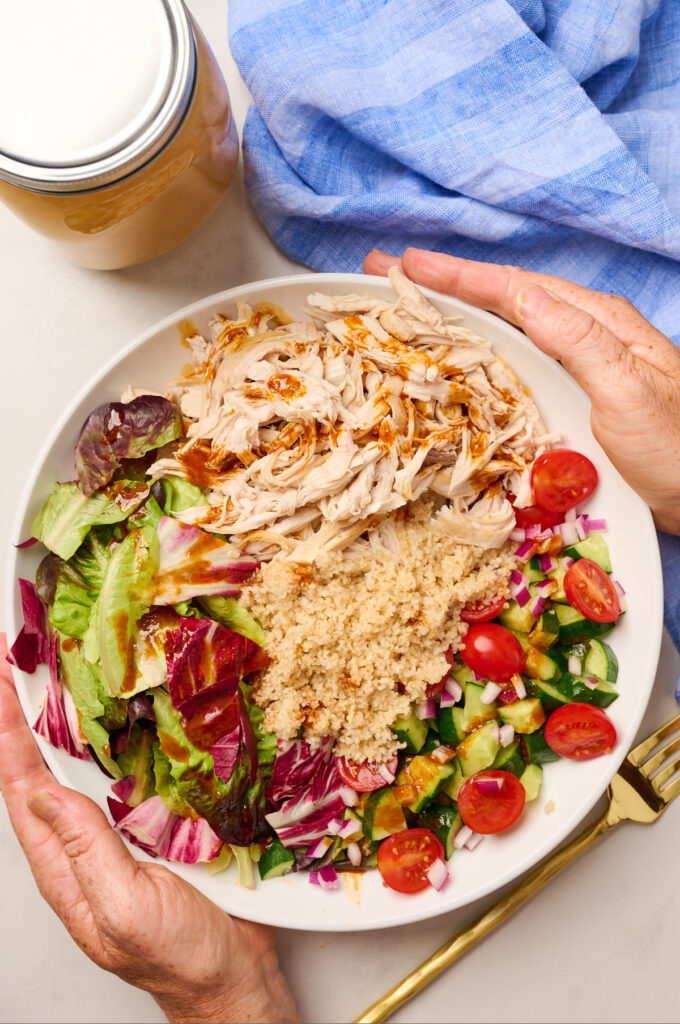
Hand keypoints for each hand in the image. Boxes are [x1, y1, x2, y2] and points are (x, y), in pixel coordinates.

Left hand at [0, 636, 297, 1023]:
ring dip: (76, 715)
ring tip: (67, 668)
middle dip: (30, 710)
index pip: (21, 783)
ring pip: (89, 762)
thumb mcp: (124, 909)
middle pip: (46, 764)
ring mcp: (124, 830)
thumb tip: (43, 795)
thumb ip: (84, 852)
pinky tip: (132, 708)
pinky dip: (127, 734)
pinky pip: (136, 770)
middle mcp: (86, 842)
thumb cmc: (178, 957)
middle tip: (26, 658)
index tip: (3, 677)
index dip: (6, 729)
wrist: (235, 977)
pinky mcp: (161, 823)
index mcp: (63, 865)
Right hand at [364, 247, 679, 535]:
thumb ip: (578, 340)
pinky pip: (511, 367)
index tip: (406, 263)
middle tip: (387, 274)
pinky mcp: (568, 400)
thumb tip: (519, 294)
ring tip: (407, 310)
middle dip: (443, 285)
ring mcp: (573, 368)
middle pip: (502, 300)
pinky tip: (453, 363)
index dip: (458, 274)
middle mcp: (581, 336)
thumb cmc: (676, 445)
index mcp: (596, 321)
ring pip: (503, 331)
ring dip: (453, 318)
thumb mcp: (628, 388)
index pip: (515, 288)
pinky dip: (475, 357)